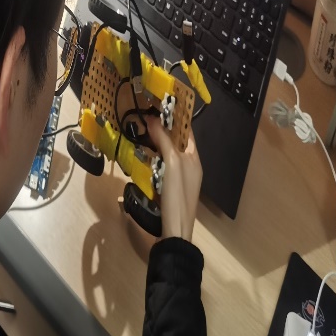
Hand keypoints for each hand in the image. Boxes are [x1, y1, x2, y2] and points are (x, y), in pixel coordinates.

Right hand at [147, 118, 201, 242]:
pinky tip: (142, 156)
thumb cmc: (176, 193)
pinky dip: (153, 159)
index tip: (159, 105)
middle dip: (163, 129)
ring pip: (168, 154)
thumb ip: (164, 141)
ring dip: (156, 143)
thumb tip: (153, 119)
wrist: (175, 230)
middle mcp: (189, 165)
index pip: (187, 131)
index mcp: (194, 157)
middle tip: (144, 118)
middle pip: (176, 142)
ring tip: (141, 132)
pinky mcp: (170, 188)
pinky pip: (162, 167)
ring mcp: (180, 178)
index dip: (175, 118)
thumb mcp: (171, 163)